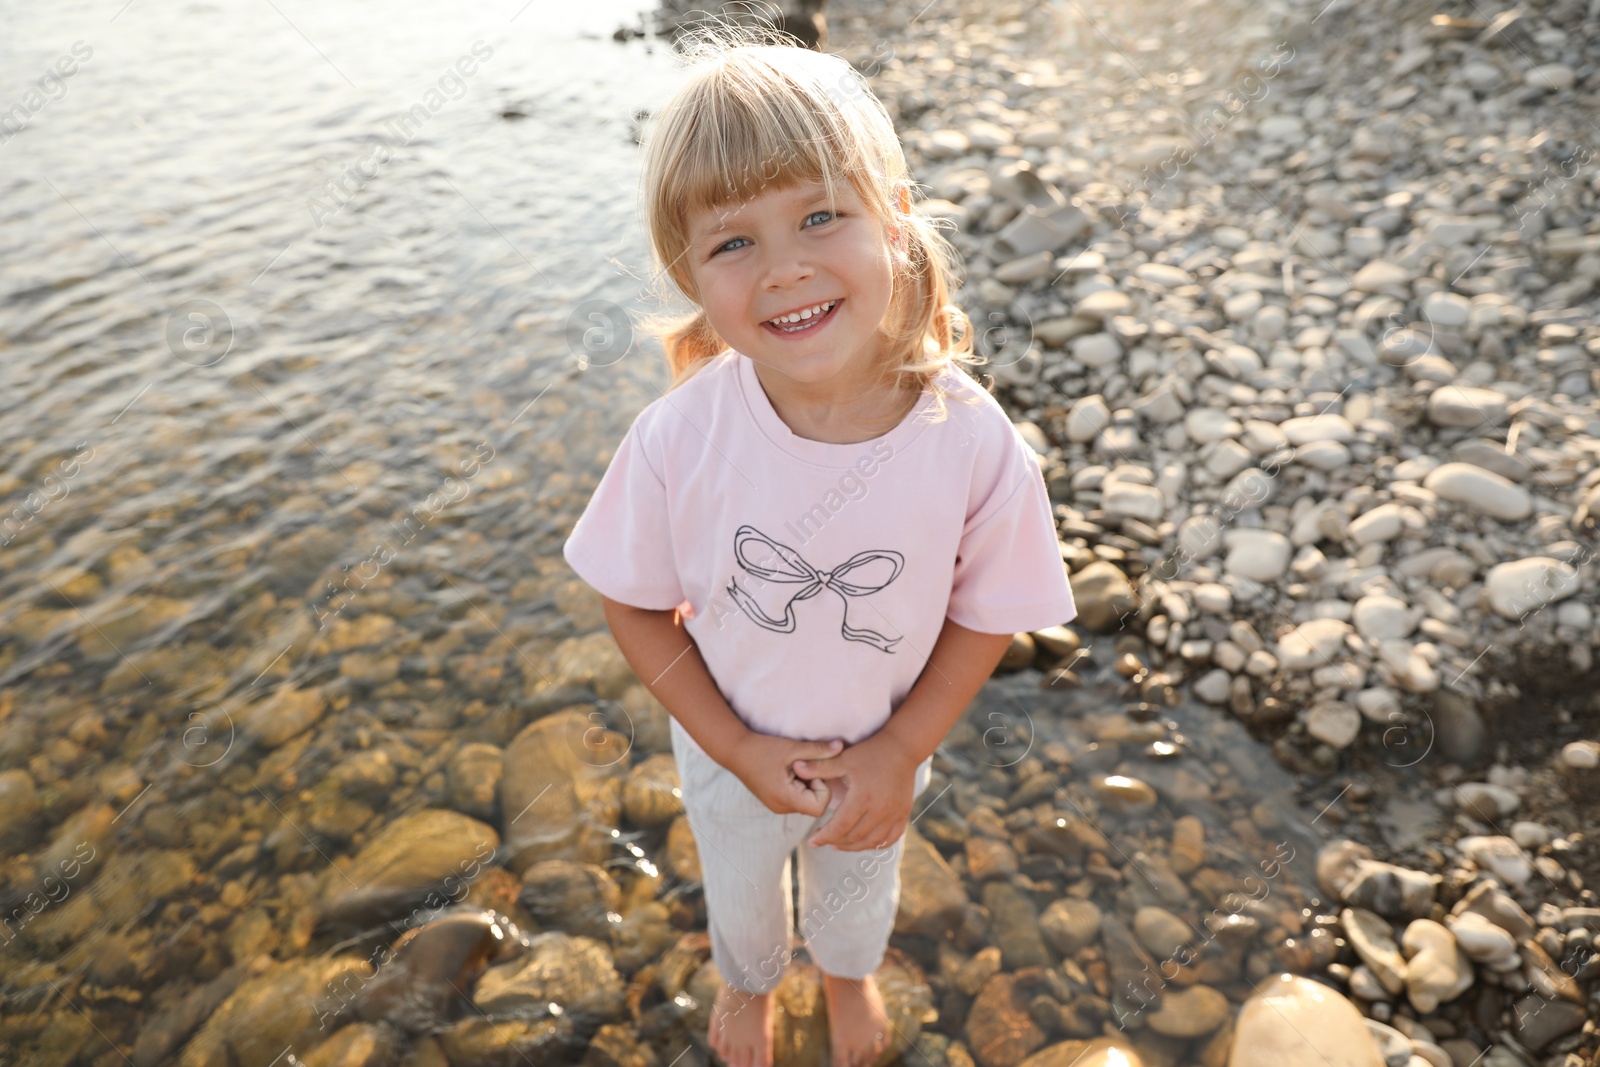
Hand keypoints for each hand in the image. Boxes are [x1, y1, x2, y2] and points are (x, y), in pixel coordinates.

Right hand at [725, 732, 843, 816]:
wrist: (735, 750)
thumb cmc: (763, 748)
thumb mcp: (792, 748)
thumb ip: (818, 751)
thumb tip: (842, 747)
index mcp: (786, 798)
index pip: (820, 807)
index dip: (823, 788)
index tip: (812, 769)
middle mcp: (782, 808)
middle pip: (815, 805)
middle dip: (815, 784)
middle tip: (803, 765)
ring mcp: (777, 806)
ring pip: (806, 802)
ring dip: (807, 784)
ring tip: (795, 766)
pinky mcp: (775, 801)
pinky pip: (797, 799)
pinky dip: (799, 786)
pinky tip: (789, 771)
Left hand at [793, 734, 918, 850]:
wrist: (903, 748)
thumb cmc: (871, 752)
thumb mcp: (843, 758)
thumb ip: (819, 767)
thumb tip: (795, 767)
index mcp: (863, 798)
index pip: (840, 826)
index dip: (824, 837)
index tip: (812, 842)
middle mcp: (880, 810)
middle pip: (854, 837)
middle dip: (835, 842)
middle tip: (823, 840)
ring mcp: (894, 814)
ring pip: (871, 842)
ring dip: (853, 846)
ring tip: (838, 844)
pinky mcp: (903, 815)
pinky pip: (889, 839)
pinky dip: (875, 844)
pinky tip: (863, 842)